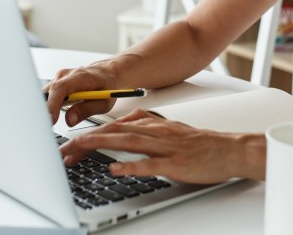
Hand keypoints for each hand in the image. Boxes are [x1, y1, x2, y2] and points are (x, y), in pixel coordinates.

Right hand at [44, 63, 117, 125]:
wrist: (108, 72)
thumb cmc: (108, 85)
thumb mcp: (104, 102)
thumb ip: (86, 110)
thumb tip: (69, 120)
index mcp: (80, 76)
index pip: (60, 88)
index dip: (53, 104)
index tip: (51, 119)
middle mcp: (67, 75)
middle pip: (49, 91)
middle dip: (44, 110)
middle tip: (46, 126)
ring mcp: (60, 77)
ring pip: (46, 93)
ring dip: (45, 108)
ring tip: (48, 123)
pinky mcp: (57, 82)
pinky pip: (48, 94)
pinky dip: (48, 105)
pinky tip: (51, 115)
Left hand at [58, 110, 264, 183]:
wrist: (230, 149)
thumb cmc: (199, 144)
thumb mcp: (167, 130)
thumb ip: (142, 129)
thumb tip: (116, 131)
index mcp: (152, 123)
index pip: (113, 127)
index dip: (88, 135)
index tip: (66, 145)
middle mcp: (156, 131)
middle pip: (114, 133)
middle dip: (85, 141)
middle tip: (62, 150)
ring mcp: (166, 147)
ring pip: (128, 142)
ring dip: (101, 145)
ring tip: (79, 149)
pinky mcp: (177, 163)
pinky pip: (151, 164)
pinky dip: (132, 166)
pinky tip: (116, 169)